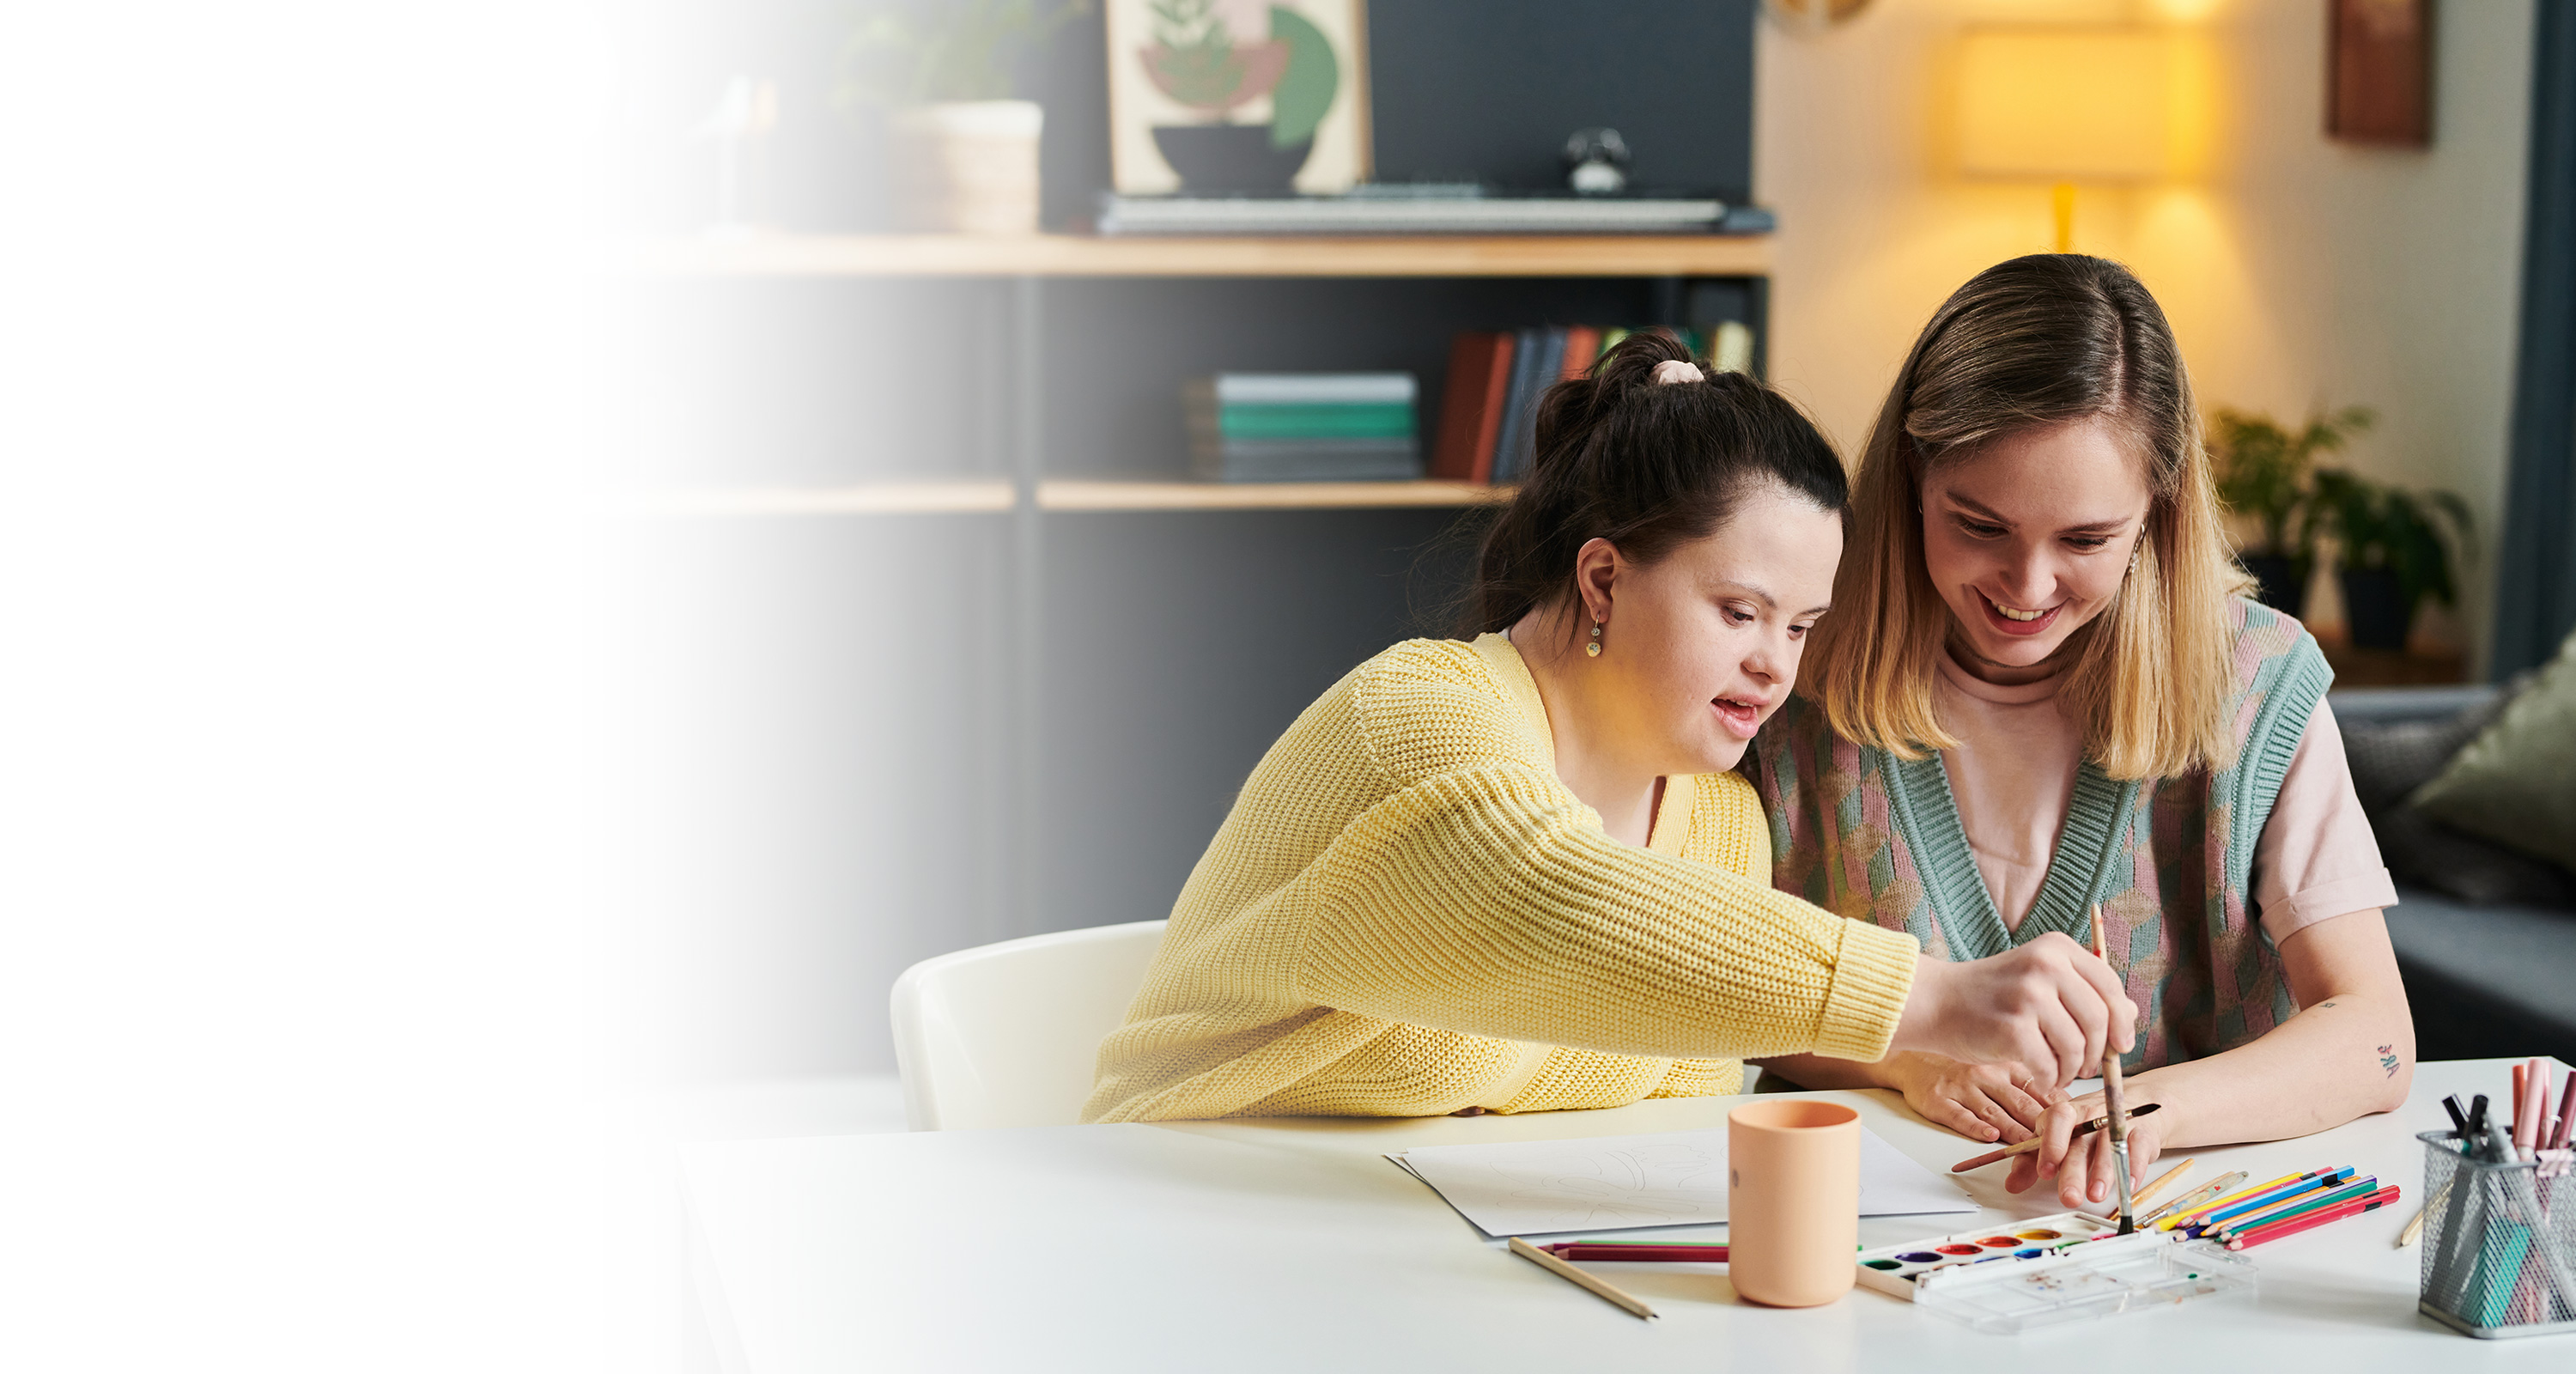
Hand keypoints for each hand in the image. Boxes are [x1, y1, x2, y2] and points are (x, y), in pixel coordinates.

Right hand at [1883, 1053, 2053, 1144]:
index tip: (2073, 1128)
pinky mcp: (1939, 1100)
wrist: (1914, 1061)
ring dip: (2014, 1131)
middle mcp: (1987, 1075)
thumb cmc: (1963, 1071)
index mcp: (2007, 1067)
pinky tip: (1988, 1136)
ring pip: (1993, 1112)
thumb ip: (2031, 1088)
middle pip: (2020, 1103)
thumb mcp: (2000, 1071)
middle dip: (2041, 1126)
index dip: (2057, 1112)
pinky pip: (1959, 1115)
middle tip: (2059, 1145)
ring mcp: (1962, 1087)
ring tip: (2030, 1146)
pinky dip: (1975, 1127)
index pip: (2038, 1090)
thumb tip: (2068, 1107)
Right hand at [1893, 935, 2136, 1087]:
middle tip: (2087, 1066)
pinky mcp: (2012, 1028)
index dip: (2122, 1021)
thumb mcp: (2039, 980)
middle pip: (2100, 1020)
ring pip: (2078, 1047)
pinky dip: (2050, 1078)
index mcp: (2056, 948)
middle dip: (2099, 1052)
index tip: (2120, 1044)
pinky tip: (2041, 1076)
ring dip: (2073, 1069)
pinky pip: (2050, 1065)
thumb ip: (2083, 991)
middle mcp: (2045, 965)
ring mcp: (2028, 995)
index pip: (2110, 986)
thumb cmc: (1989, 996)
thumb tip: (2131, 1013)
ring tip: (2059, 1073)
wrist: (1934, 1002)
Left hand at [2008, 1088, 2169, 1209]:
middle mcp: (2091, 1115)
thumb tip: (2011, 1185)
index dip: (2050, 1145)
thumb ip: (2032, 1162)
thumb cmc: (2085, 1128)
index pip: (2056, 1121)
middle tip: (2069, 1197)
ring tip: (2096, 1195)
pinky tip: (2127, 1186)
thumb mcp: (2054, 1140)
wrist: (2128, 1108)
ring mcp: (2118, 1123)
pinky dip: (2133, 1168)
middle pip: (2081, 1143)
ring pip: (2110, 1147)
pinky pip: (2139, 1149)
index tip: (2044, 1172)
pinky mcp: (2142, 1133)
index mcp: (2065, 1113)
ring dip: (2103, 1173)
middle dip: (2074, 1172)